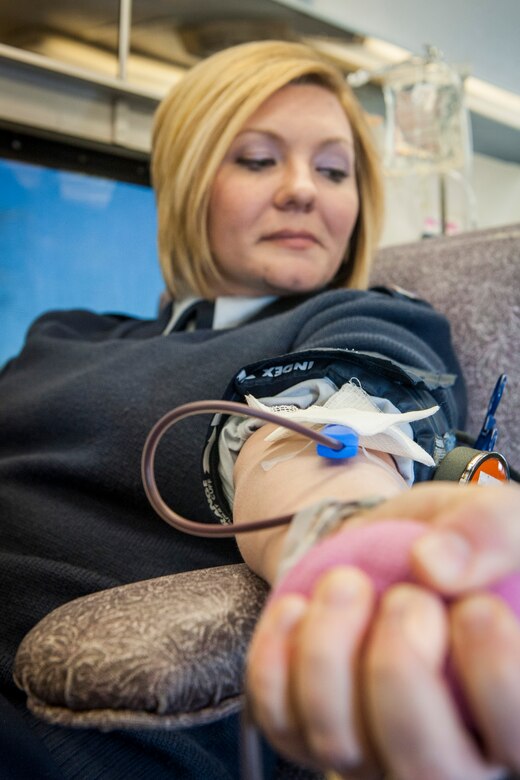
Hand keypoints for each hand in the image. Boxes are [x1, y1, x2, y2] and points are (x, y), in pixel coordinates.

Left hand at [246, 483, 519, 778]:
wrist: (393, 547)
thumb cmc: (456, 546)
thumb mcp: (490, 514)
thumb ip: (488, 531)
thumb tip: (434, 564)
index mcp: (506, 714)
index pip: (514, 736)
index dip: (496, 677)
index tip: (476, 607)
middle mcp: (445, 752)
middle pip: (426, 765)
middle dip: (401, 669)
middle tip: (406, 597)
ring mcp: (372, 749)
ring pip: (340, 744)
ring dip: (328, 653)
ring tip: (345, 582)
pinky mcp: (309, 730)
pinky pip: (281, 718)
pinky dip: (276, 659)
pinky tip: (298, 606)